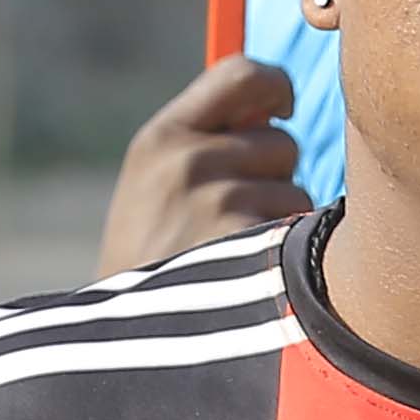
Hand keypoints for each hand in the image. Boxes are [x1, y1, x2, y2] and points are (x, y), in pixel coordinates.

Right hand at [102, 57, 304, 272]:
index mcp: (161, 139)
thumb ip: (204, 140)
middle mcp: (187, 162)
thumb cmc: (148, 262)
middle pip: (281, 141)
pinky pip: (300, 231)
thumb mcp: (152, 187)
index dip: (276, 88)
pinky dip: (286, 255)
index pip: (243, 74)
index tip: (280, 111)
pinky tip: (248, 276)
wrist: (119, 345)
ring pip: (294, 190)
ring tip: (232, 253)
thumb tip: (278, 103)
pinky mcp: (247, 247)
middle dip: (271, 177)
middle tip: (230, 219)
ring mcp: (217, 205)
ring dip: (279, 221)